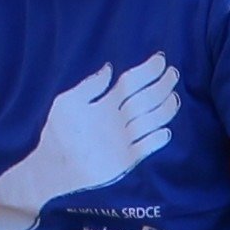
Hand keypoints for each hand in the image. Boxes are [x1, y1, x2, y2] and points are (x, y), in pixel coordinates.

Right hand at [0, 54, 183, 229]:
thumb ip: (89, 86)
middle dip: (163, 84)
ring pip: (152, 122)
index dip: (148, 70)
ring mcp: (122, 142)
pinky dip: (159, 139)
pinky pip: (148, 148)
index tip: (161, 60)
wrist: (55, 169)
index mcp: (103, 105)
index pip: (131, 82)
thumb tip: (110, 69)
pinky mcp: (125, 162)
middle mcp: (116, 122)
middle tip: (174, 73)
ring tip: (174, 97)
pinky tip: (167, 131)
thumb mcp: (66, 102)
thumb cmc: (59, 133)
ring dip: (166, 109)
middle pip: (146, 99)